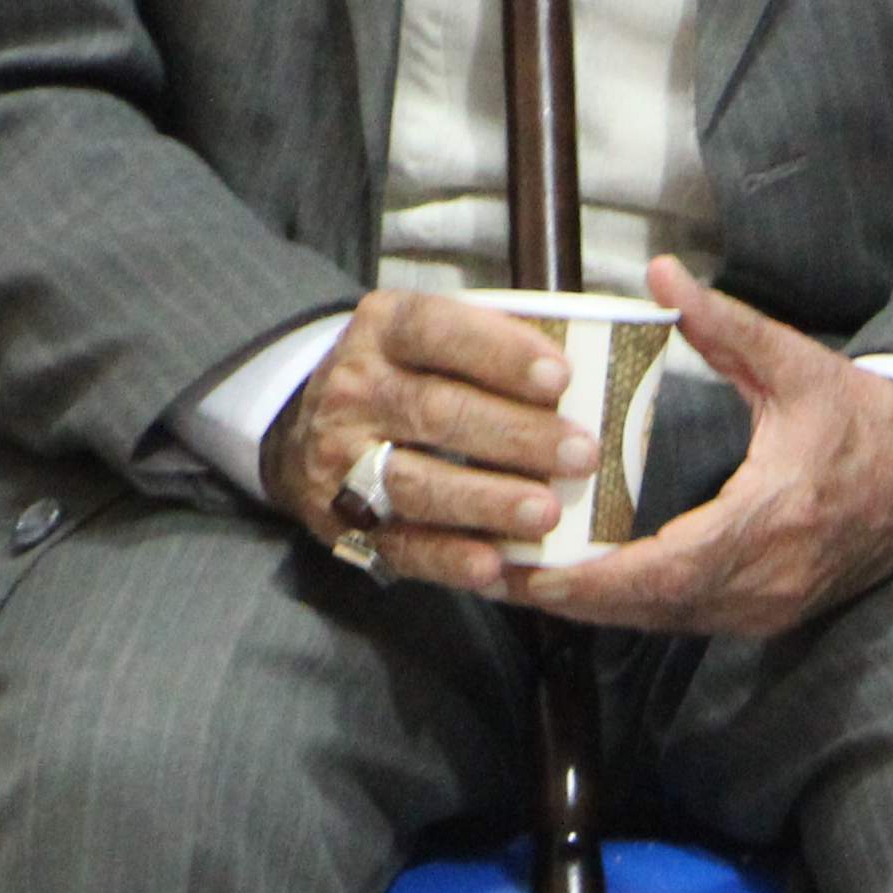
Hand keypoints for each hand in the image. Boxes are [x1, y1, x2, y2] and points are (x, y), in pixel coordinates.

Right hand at [265, 289, 602, 597]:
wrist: (300, 430)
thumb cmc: (400, 376)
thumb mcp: (427, 336)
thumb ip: (492, 341)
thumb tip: (592, 357)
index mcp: (383, 329)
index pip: (439, 330)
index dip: (501, 353)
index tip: (561, 378)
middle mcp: (354, 390)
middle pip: (437, 411)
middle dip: (515, 435)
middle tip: (582, 454)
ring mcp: (342, 460)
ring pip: (417, 482)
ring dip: (486, 500)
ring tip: (546, 512)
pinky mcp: (342, 522)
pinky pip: (399, 543)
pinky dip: (448, 557)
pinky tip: (494, 564)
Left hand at [517, 258, 892, 643]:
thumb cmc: (863, 420)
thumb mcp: (796, 364)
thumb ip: (725, 324)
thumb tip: (661, 271)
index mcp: (776, 515)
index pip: (672, 566)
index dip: (599, 579)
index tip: (537, 573)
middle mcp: (769, 578)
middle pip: (652, 607)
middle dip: (572, 597)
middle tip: (496, 574)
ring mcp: (769, 606)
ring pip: (664, 620)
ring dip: (593, 607)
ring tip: (519, 579)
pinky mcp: (766, 614)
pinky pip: (684, 618)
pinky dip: (630, 606)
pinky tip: (580, 585)